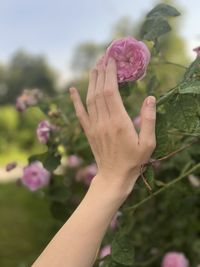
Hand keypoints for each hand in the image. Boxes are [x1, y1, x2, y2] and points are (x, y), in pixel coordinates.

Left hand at [69, 57, 155, 194]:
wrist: (114, 176)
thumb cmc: (134, 160)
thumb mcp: (148, 143)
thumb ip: (148, 120)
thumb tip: (150, 98)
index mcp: (119, 122)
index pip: (110, 92)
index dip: (110, 74)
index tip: (111, 60)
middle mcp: (104, 121)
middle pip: (99, 91)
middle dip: (101, 72)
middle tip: (102, 57)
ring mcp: (94, 127)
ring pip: (89, 99)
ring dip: (91, 82)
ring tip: (93, 67)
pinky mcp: (89, 132)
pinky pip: (80, 113)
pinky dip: (75, 100)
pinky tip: (72, 90)